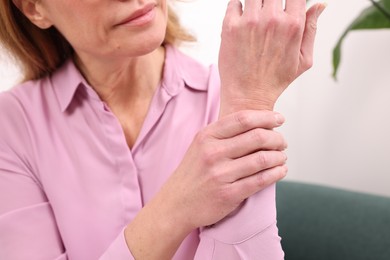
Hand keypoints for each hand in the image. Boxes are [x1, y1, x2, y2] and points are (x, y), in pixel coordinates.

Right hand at [160, 110, 286, 229]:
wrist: (177, 203)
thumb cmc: (194, 172)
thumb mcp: (201, 145)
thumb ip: (224, 133)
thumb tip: (259, 122)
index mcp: (206, 136)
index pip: (243, 119)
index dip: (266, 117)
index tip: (279, 119)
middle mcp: (213, 153)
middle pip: (257, 137)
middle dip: (277, 138)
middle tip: (282, 142)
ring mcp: (220, 174)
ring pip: (263, 159)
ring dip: (279, 156)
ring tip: (282, 157)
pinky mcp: (229, 194)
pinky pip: (261, 180)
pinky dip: (276, 173)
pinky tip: (280, 170)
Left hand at [219, 0, 325, 114]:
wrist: (248, 96)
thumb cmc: (275, 80)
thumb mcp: (303, 59)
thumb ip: (312, 29)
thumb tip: (320, 4)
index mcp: (292, 25)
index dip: (290, 0)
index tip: (284, 7)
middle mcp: (271, 19)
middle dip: (271, 3)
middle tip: (267, 14)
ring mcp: (249, 21)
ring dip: (254, 3)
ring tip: (254, 17)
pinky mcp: (230, 26)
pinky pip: (233, 3)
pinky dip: (237, 8)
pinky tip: (241, 21)